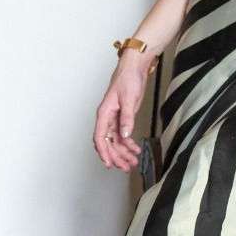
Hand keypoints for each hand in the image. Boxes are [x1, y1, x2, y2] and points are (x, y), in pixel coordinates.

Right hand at [93, 53, 152, 170]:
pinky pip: (123, 135)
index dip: (103, 152)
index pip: (100, 137)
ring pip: (116, 141)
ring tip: (132, 162)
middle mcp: (107, 118)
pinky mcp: (123, 118)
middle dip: (116, 156)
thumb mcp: (129, 99)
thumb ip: (127, 118)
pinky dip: (128, 144)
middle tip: (126, 167)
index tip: (109, 163)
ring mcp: (115, 119)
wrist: (134, 68)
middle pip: (108, 142)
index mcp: (104, 113)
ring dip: (123, 152)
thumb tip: (124, 135)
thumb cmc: (128, 79)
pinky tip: (135, 150)